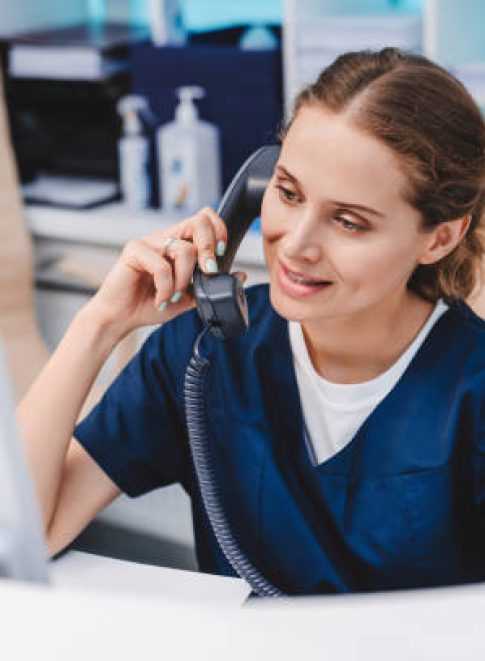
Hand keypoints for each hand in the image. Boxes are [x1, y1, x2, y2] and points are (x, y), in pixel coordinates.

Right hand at [85, 207, 246, 336]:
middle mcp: (164, 237)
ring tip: (172, 296)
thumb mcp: (188, 298)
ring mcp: (149, 242)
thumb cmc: (149, 304)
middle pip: (198, 221)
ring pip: (184, 249)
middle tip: (207, 272)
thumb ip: (211, 286)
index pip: (204, 219)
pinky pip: (161, 266)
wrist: (120, 318)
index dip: (218, 231)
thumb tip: (240, 276)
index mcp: (178, 242)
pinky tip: (160, 299)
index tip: (221, 255)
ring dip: (183, 280)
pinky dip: (166, 288)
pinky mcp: (134, 251)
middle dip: (210, 248)